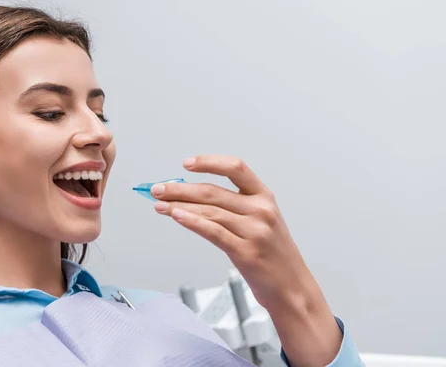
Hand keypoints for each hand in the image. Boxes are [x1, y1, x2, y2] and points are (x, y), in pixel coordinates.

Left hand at [151, 155, 342, 366]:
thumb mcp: (260, 220)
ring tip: (160, 205)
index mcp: (264, 196)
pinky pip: (213, 232)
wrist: (292, 287)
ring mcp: (255, 231)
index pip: (235, 168)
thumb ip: (232, 206)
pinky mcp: (246, 252)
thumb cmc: (271, 253)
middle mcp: (261, 210)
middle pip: (212, 191)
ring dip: (179, 206)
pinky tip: (176, 216)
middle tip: (158, 189)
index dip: (209, 162)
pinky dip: (191, 221)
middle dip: (180, 188)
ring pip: (209, 210)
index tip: (186, 163)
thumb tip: (189, 195)